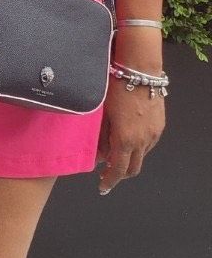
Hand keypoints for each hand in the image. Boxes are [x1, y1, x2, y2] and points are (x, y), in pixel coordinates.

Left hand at [96, 78, 165, 195]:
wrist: (139, 71)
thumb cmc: (115, 88)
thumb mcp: (101, 114)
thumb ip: (100, 138)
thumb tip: (98, 156)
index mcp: (125, 140)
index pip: (118, 170)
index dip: (110, 181)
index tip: (102, 187)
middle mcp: (143, 141)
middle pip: (133, 168)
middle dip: (120, 174)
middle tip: (107, 173)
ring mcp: (154, 134)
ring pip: (142, 156)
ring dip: (129, 159)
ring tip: (115, 153)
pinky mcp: (160, 126)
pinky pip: (149, 144)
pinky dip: (138, 148)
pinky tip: (128, 139)